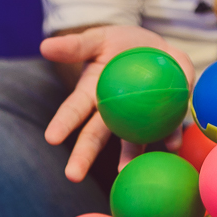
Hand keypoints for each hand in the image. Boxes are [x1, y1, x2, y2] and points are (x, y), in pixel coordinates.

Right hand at [41, 26, 195, 181]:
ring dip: (127, 159)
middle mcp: (108, 116)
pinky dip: (169, 137)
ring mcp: (133, 121)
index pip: (72, 111)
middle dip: (82, 157)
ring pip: (128, 142)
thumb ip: (74, 45)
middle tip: (72, 176)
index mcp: (90, 96)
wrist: (152, 48)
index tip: (51, 138)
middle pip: (93, 138)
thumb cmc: (119, 44)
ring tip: (124, 173)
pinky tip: (172, 145)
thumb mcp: (97, 40)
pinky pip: (164, 130)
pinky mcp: (159, 119)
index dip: (62, 124)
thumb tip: (44, 46)